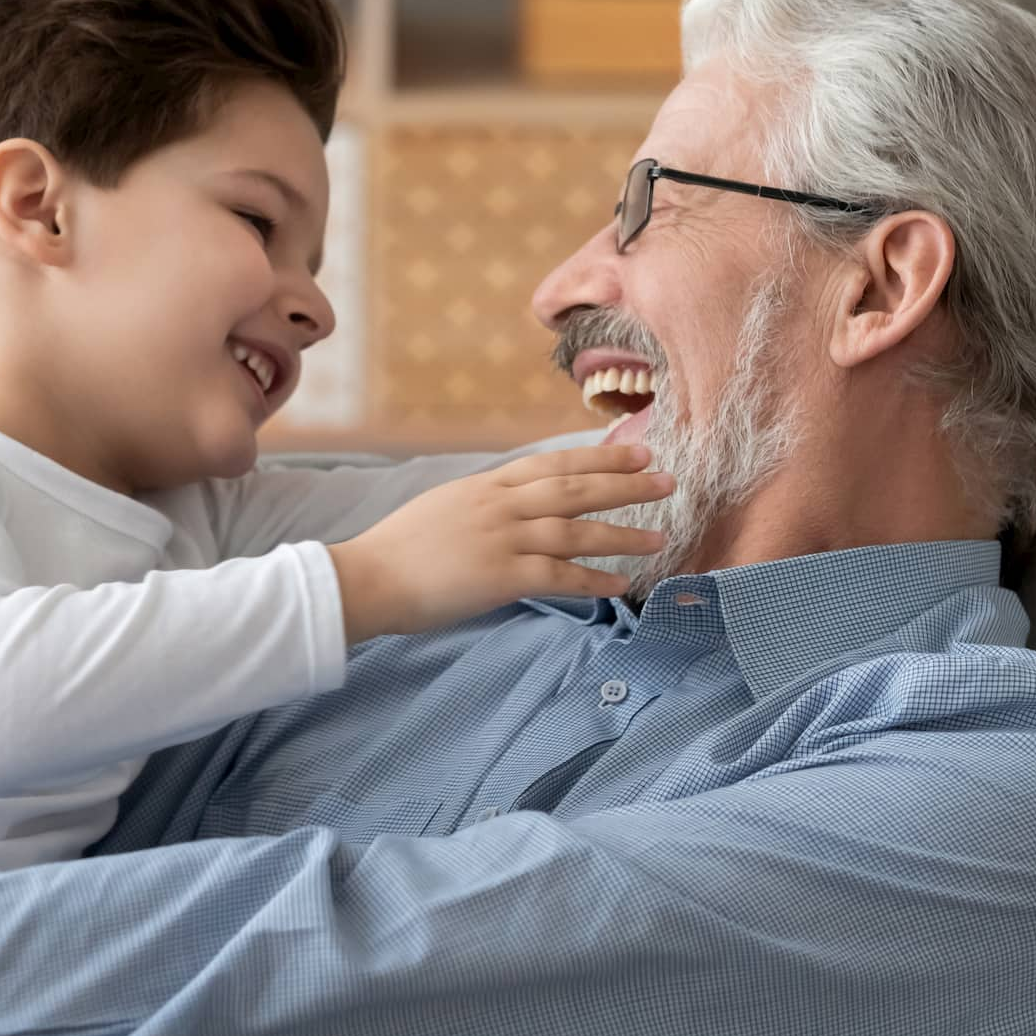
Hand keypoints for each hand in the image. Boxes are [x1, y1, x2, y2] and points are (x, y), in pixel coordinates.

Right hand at [328, 445, 672, 642]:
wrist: (367, 577)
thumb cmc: (399, 550)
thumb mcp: (445, 508)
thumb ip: (484, 504)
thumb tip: (515, 507)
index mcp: (486, 486)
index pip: (552, 463)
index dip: (598, 457)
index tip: (636, 451)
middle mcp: (499, 505)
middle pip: (574, 488)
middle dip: (626, 483)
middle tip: (668, 480)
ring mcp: (502, 538)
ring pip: (576, 529)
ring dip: (622, 533)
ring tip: (660, 537)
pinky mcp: (500, 576)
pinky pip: (559, 576)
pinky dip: (594, 579)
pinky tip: (622, 584)